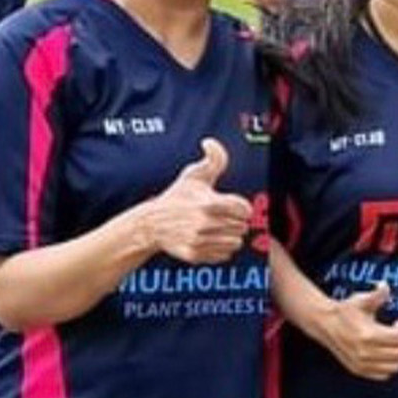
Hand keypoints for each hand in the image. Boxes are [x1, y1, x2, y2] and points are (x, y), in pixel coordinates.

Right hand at [146, 139, 253, 263]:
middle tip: (221, 218)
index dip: (241, 207)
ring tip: (216, 229)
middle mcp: (205, 223)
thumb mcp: (194, 175)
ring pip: (236, 243)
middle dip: (235, 222)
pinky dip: (220, 250)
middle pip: (242, 227)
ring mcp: (199, 240)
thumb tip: (209, 142)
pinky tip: (209, 240)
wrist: (152, 223)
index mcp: (209, 203)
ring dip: (230, 236)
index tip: (231, 206)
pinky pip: (224, 256)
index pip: (245, 210)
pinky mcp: (195, 254)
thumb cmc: (177, 197)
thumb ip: (212, 159)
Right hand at [323, 281, 397, 380]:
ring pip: (395, 367)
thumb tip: (385, 286)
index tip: (397, 323)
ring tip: (392, 345)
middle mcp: (365, 352)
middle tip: (397, 335)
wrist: (325, 323)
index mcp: (368, 334)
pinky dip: (388, 366)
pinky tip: (384, 354)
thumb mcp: (361, 300)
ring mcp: (362, 363)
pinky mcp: (358, 370)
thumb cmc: (345, 310)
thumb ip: (377, 294)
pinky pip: (383, 375)